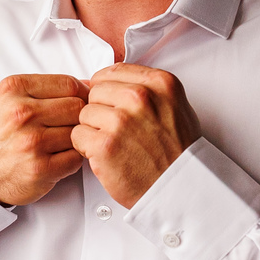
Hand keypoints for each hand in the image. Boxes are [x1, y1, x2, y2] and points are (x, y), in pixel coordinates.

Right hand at [0, 74, 90, 205]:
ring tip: (60, 142)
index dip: (82, 93)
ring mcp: (31, 141)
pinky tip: (57, 157)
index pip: (68, 84)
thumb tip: (88, 84)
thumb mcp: (8, 98)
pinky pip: (76, 158)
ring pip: (79, 132)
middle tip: (70, 124)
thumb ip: (44, 88)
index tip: (82, 101)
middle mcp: (21, 113)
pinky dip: (72, 158)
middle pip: (77, 106)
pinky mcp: (41, 168)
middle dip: (79, 116)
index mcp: (14, 89)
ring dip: (76, 138)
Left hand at [71, 63, 200, 207]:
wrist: (181, 188)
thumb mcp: (174, 106)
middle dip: (100, 110)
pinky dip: (86, 147)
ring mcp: (121, 120)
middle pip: (95, 91)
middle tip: (117, 130)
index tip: (112, 104)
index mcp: (160, 83)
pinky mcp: (105, 144)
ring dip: (93, 129)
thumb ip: (145, 88)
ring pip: (84, 113)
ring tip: (115, 144)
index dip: (107, 90)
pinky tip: (106, 155)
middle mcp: (140, 97)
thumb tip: (109, 81)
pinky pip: (77, 135)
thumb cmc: (178, 152)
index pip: (112, 71)